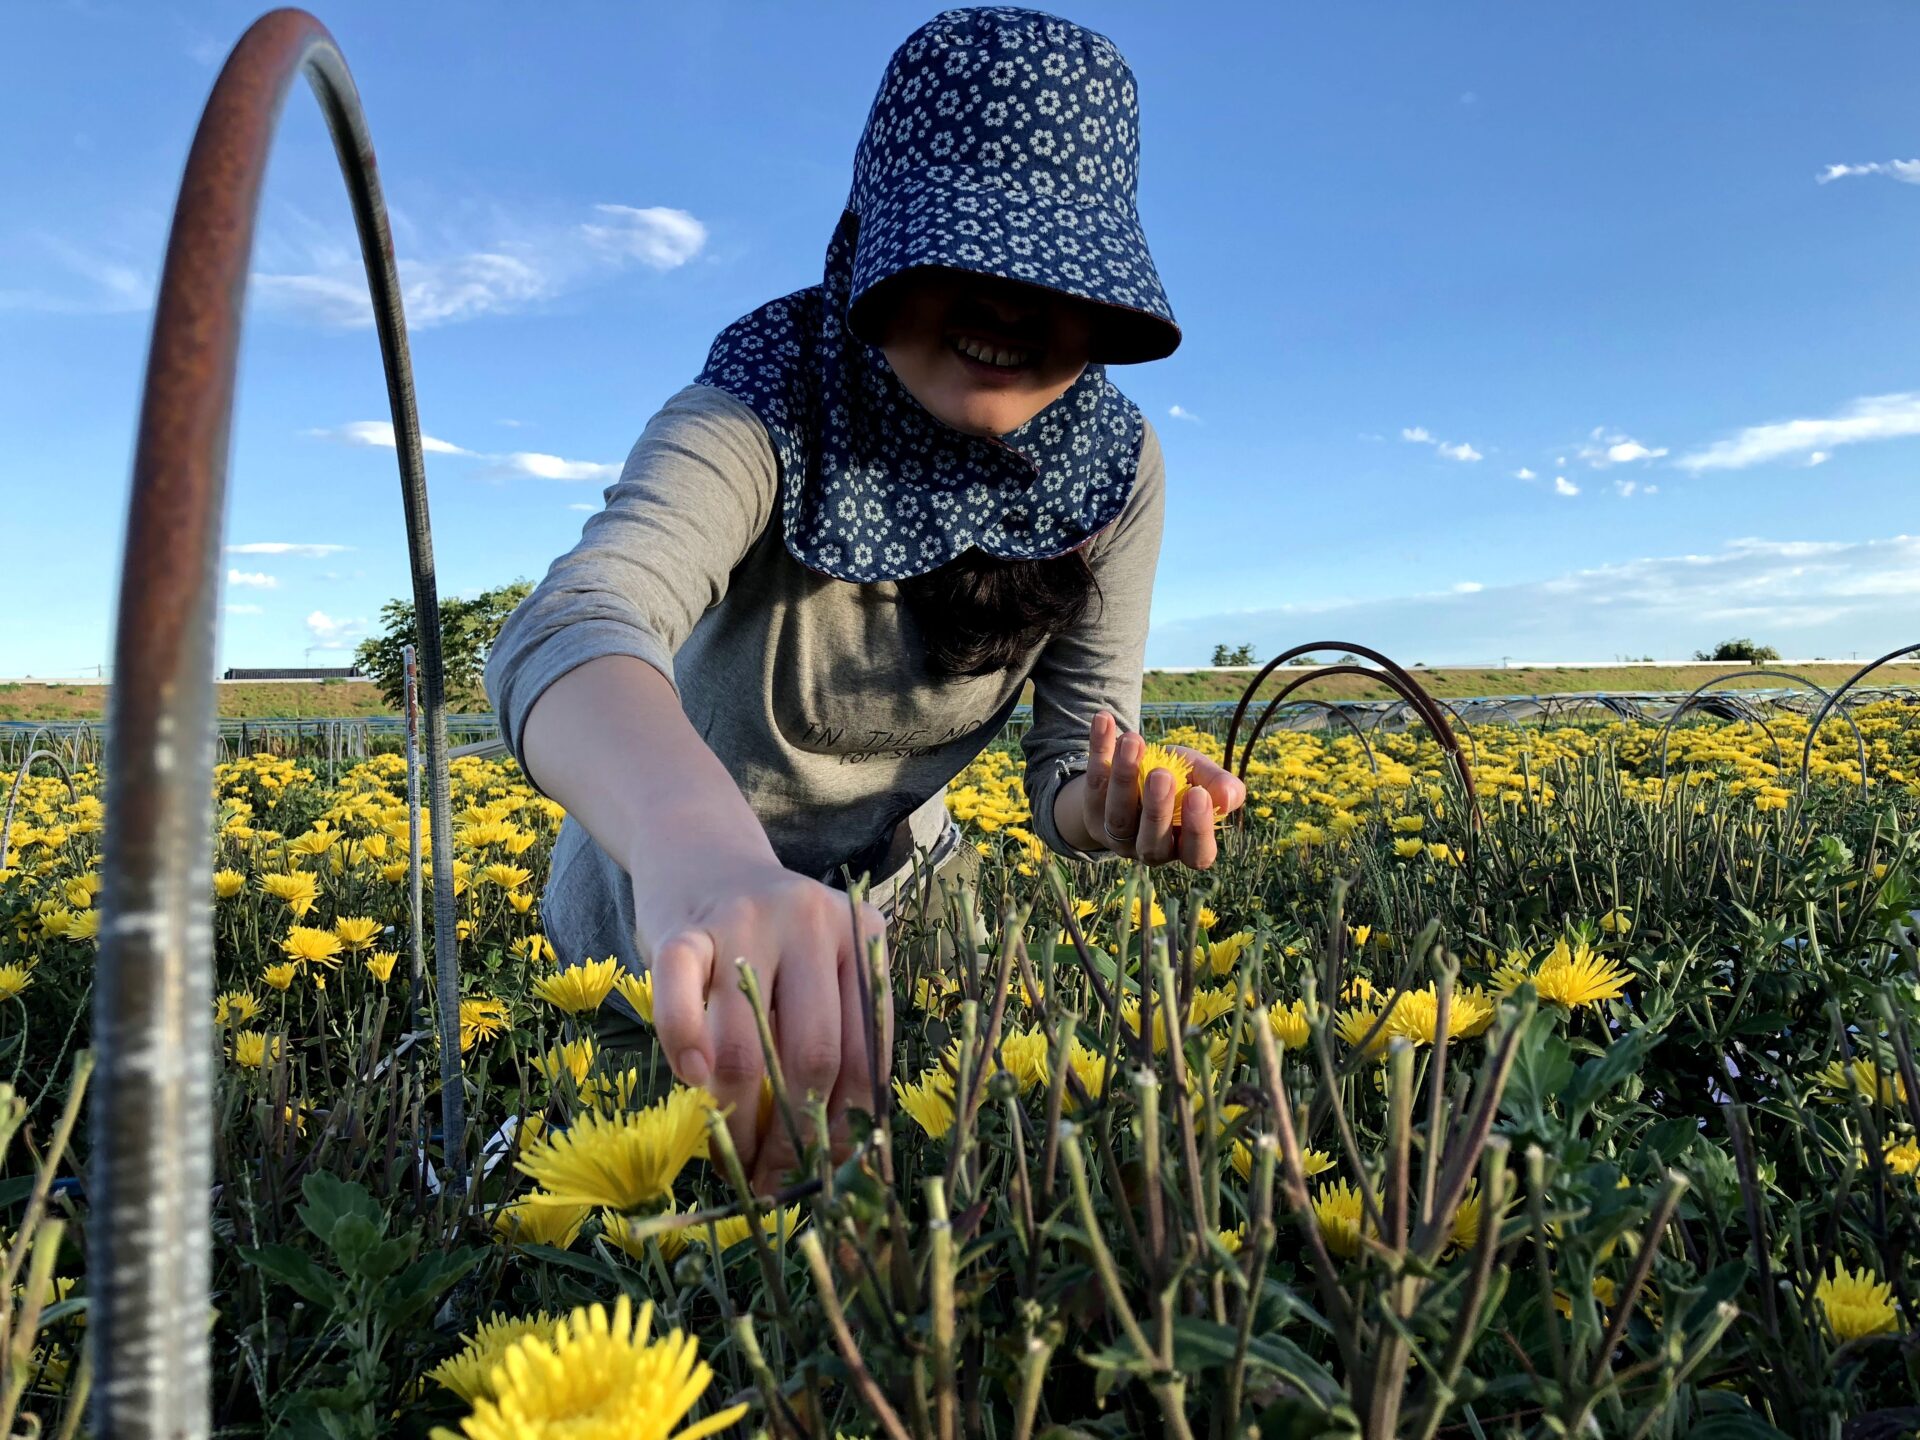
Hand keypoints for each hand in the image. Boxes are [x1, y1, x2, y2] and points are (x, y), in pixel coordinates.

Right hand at [633, 856, 891, 1193]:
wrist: (702, 853)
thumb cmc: (771, 939)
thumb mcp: (823, 969)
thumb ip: (838, 1036)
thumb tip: (839, 1155)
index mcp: (863, 936)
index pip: (867, 1051)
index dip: (846, 1125)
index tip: (826, 1172)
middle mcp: (812, 921)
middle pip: (812, 1053)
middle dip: (792, 1133)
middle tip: (772, 1180)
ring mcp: (745, 920)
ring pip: (744, 1042)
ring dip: (735, 1114)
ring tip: (730, 1152)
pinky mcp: (683, 927)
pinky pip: (679, 999)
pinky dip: (684, 1049)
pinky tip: (692, 1080)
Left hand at [1077, 711, 1247, 868]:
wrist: (1135, 775)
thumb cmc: (1179, 781)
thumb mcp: (1201, 778)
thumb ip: (1219, 785)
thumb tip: (1229, 795)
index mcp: (1185, 846)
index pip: (1196, 853)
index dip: (1198, 829)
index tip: (1198, 794)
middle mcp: (1150, 849)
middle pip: (1152, 843)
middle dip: (1157, 808)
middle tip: (1162, 774)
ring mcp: (1117, 835)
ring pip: (1118, 816)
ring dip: (1124, 777)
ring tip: (1134, 740)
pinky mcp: (1092, 810)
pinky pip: (1094, 782)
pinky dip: (1099, 749)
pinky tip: (1104, 720)